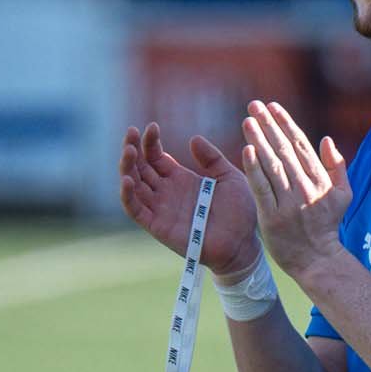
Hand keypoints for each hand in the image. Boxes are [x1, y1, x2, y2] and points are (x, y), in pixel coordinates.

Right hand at [119, 122, 259, 274]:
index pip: (155, 156)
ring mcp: (161, 210)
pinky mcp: (158, 227)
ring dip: (127, 167)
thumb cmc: (240, 214)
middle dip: (132, 148)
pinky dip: (128, 195)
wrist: (243, 245)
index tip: (152, 127)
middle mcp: (167, 193)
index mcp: (180, 179)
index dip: (150, 141)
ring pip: (133, 185)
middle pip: (140, 167)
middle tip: (131, 131)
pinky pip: (136, 210)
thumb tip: (193, 139)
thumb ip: (212, 158)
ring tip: (128, 150)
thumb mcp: (229, 177)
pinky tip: (128, 179)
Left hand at [240, 100, 348, 284]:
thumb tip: (326, 140)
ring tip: (248, 121)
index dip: (285, 123)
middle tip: (254, 106)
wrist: (317, 260)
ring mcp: (288, 204)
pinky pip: (261, 189)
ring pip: (271, 165)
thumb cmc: (327, 225)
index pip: (300, 145)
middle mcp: (305, 189)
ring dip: (258, 140)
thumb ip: (336, 166)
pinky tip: (246, 150)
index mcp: (320, 181)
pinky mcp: (272, 218)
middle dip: (268, 125)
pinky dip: (254, 169)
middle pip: (283, 150)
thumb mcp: (343, 196)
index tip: (273, 107)